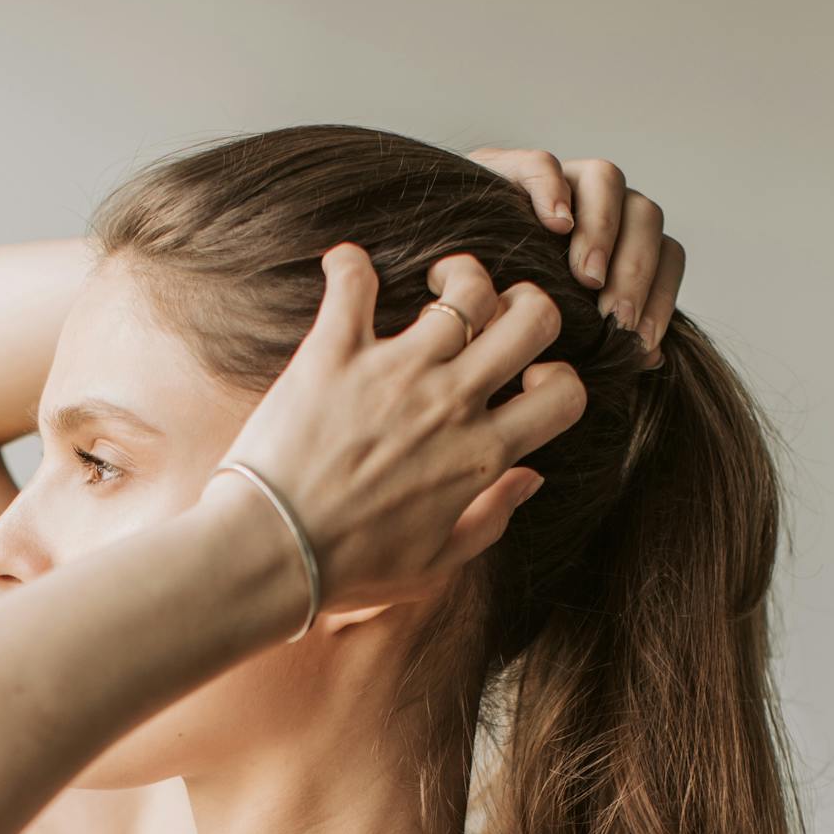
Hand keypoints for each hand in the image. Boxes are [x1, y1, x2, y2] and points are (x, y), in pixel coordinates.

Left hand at [215, 246, 584, 623]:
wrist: (269, 554)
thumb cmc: (349, 568)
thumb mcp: (434, 564)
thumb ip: (491, 519)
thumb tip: (530, 478)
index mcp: (480, 456)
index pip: (564, 395)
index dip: (559, 381)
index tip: (527, 384)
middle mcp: (449, 403)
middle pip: (532, 317)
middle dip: (527, 307)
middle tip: (494, 320)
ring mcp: (394, 371)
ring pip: (466, 287)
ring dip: (459, 276)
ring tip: (435, 289)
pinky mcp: (335, 352)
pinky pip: (354, 282)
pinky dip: (350, 265)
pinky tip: (346, 268)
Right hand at [464, 145, 683, 367]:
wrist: (432, 299)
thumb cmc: (495, 328)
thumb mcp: (556, 338)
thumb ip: (602, 341)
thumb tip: (647, 356)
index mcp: (616, 243)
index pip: (664, 253)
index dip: (661, 295)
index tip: (640, 340)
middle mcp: (592, 206)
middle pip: (644, 214)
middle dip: (636, 270)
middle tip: (615, 318)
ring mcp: (553, 183)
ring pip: (607, 179)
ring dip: (604, 230)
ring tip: (586, 277)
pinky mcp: (504, 170)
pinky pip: (541, 164)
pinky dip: (554, 190)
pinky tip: (556, 226)